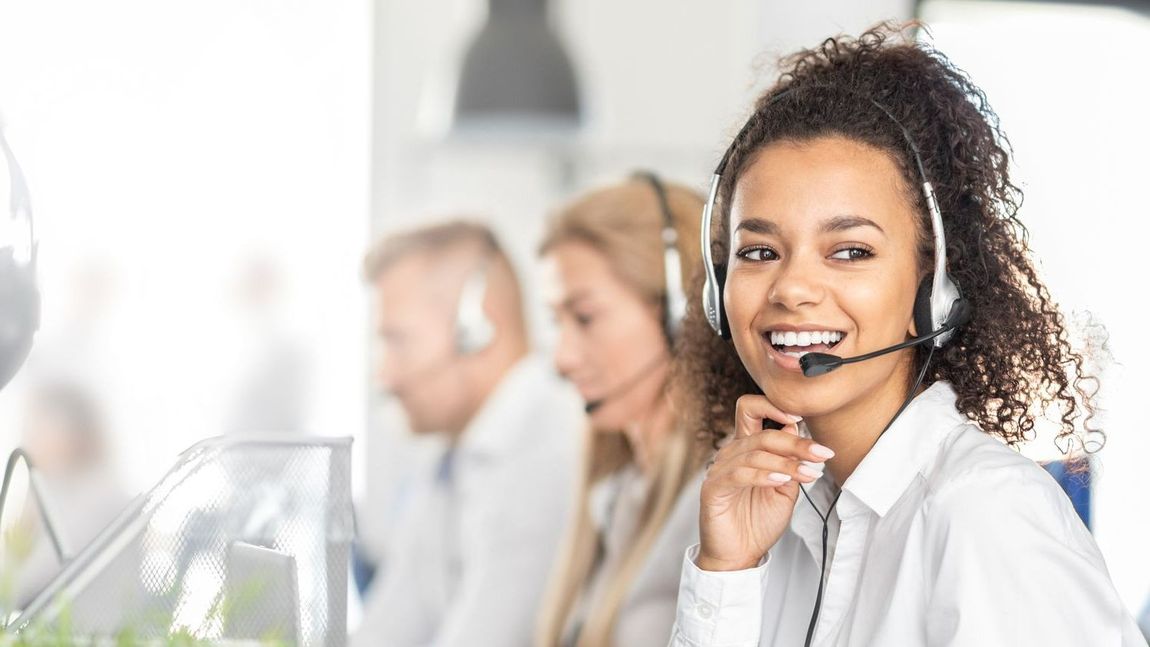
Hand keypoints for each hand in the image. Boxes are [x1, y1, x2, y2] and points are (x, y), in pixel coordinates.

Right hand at [696, 394, 834, 571]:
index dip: (774, 406)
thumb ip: (789, 463)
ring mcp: (720, 470)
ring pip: (754, 453)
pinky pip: (739, 474)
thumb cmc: (758, 522)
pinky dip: (762, 475)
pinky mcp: (713, 489)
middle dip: (796, 442)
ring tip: (808, 474)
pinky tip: (780, 480)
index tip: (803, 417)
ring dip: (786, 463)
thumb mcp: (785, 489)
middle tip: (821, 453)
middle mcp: (731, 454)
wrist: (740, 555)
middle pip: (762, 433)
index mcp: (746, 448)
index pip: (751, 410)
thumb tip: (797, 430)